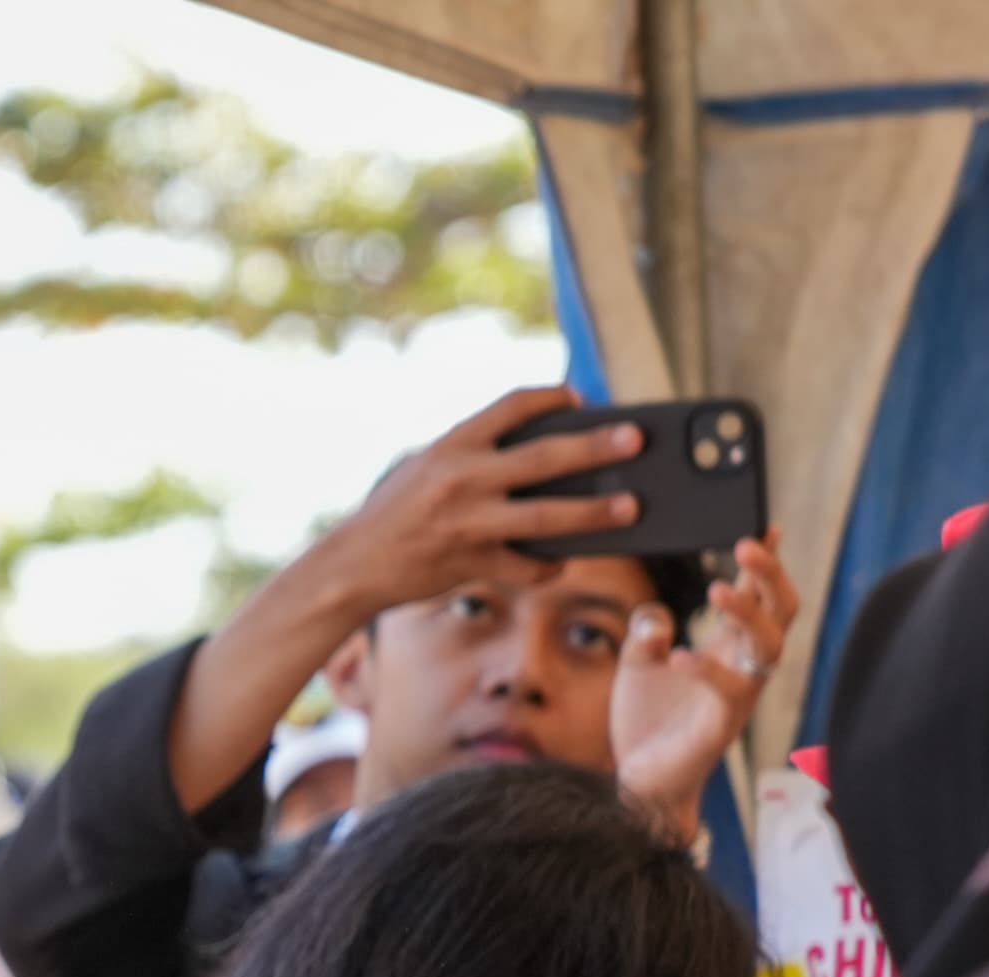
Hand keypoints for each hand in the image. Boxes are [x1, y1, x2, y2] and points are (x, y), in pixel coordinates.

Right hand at [303, 385, 647, 628]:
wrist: (352, 566)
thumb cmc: (391, 514)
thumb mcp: (423, 467)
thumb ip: (470, 455)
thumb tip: (536, 456)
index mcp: (453, 445)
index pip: (513, 406)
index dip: (552, 397)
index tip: (580, 398)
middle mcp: (463, 479)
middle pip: (544, 458)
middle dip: (595, 448)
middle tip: (635, 439)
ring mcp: (469, 523)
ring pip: (546, 516)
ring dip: (594, 512)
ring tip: (630, 507)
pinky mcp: (471, 563)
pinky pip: (526, 566)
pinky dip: (548, 566)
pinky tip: (563, 561)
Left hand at [610, 535, 800, 843]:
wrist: (638, 780)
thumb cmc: (646, 721)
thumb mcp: (635, 664)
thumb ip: (645, 633)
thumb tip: (658, 615)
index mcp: (726, 646)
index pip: (757, 595)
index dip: (764, 562)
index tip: (764, 524)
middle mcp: (742, 665)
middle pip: (781, 610)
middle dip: (770, 574)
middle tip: (747, 544)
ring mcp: (739, 695)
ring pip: (768, 645)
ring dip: (748, 613)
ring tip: (720, 588)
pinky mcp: (723, 724)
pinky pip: (729, 689)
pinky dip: (706, 668)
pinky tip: (678, 654)